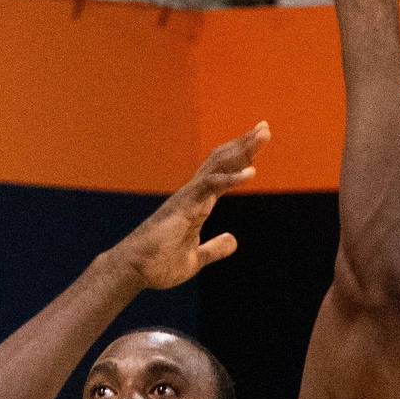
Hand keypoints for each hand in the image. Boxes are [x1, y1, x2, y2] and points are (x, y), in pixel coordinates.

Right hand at [113, 123, 266, 292]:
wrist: (134, 270)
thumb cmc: (158, 264)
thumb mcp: (196, 258)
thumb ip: (214, 248)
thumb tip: (233, 240)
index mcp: (197, 203)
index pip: (222, 173)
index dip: (240, 158)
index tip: (257, 142)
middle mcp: (193, 194)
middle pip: (222, 161)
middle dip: (244, 144)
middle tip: (265, 128)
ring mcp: (188, 197)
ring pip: (218, 165)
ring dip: (242, 150)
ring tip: (263, 135)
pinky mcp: (185, 205)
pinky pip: (211, 185)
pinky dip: (232, 178)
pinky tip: (252, 173)